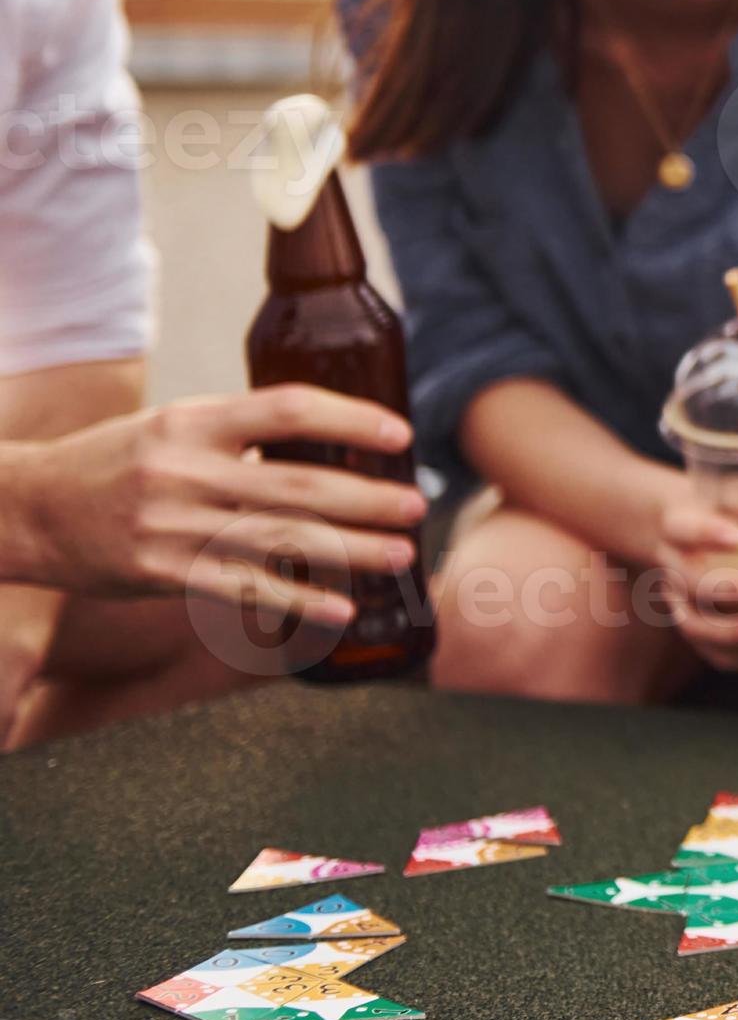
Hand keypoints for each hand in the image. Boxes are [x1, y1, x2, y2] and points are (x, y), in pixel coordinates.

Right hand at [3, 387, 429, 622]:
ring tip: (400, 555)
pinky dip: (300, 601)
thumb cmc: (113, 462)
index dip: (352, 420)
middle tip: (417, 504)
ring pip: (282, 540)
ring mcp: (175, 525)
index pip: (288, 409)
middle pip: (298, 484)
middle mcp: (186, 471)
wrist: (27, 509)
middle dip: (368, 497)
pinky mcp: (164, 574)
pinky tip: (342, 610)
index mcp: (192, 422)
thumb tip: (324, 443)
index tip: (400, 433)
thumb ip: (237, 432)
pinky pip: (246, 590)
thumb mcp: (171, 427)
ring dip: (351, 550)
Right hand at [648, 466, 737, 667]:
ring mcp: (677, 599)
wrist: (686, 527)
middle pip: (694, 583)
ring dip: (736, 632)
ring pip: (696, 624)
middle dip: (736, 591)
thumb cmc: (737, 505)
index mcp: (683, 521)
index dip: (707, 532)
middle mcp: (674, 563)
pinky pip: (708, 649)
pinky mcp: (691, 623)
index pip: (685, 526)